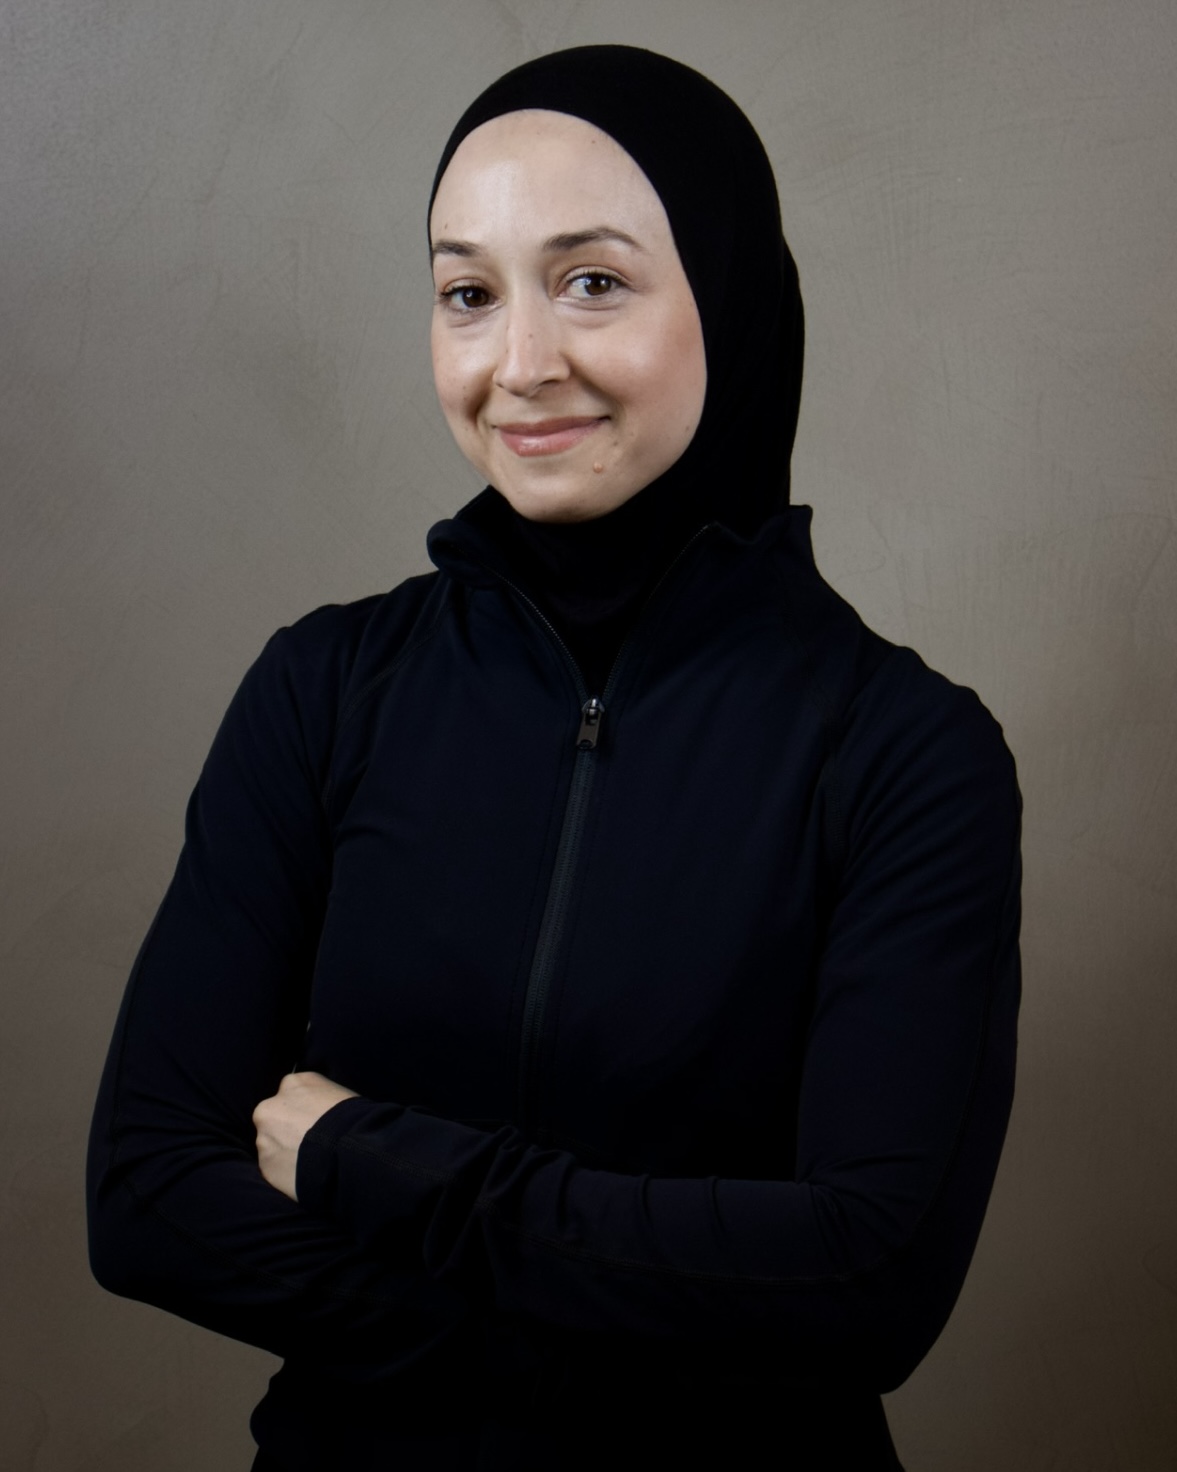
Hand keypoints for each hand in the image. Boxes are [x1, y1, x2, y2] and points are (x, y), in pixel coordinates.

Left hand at [253, 1071, 357, 1200]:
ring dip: (284, 1152)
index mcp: (292, 1084)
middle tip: (307, 1144)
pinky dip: (285, 1171)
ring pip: (271, 1145)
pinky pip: (274, 1167)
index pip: (290, 1095)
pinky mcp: (265, 1165)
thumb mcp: (337, 1094)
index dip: (301, 1111)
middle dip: (285, 1130)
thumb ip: (317, 1100)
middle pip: (274, 1119)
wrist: (347, 1151)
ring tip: (308, 1162)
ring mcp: (264, 1138)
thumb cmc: (352, 1119)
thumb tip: (315, 1113)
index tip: (312, 1123)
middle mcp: (270, 1107)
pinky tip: (303, 1174)